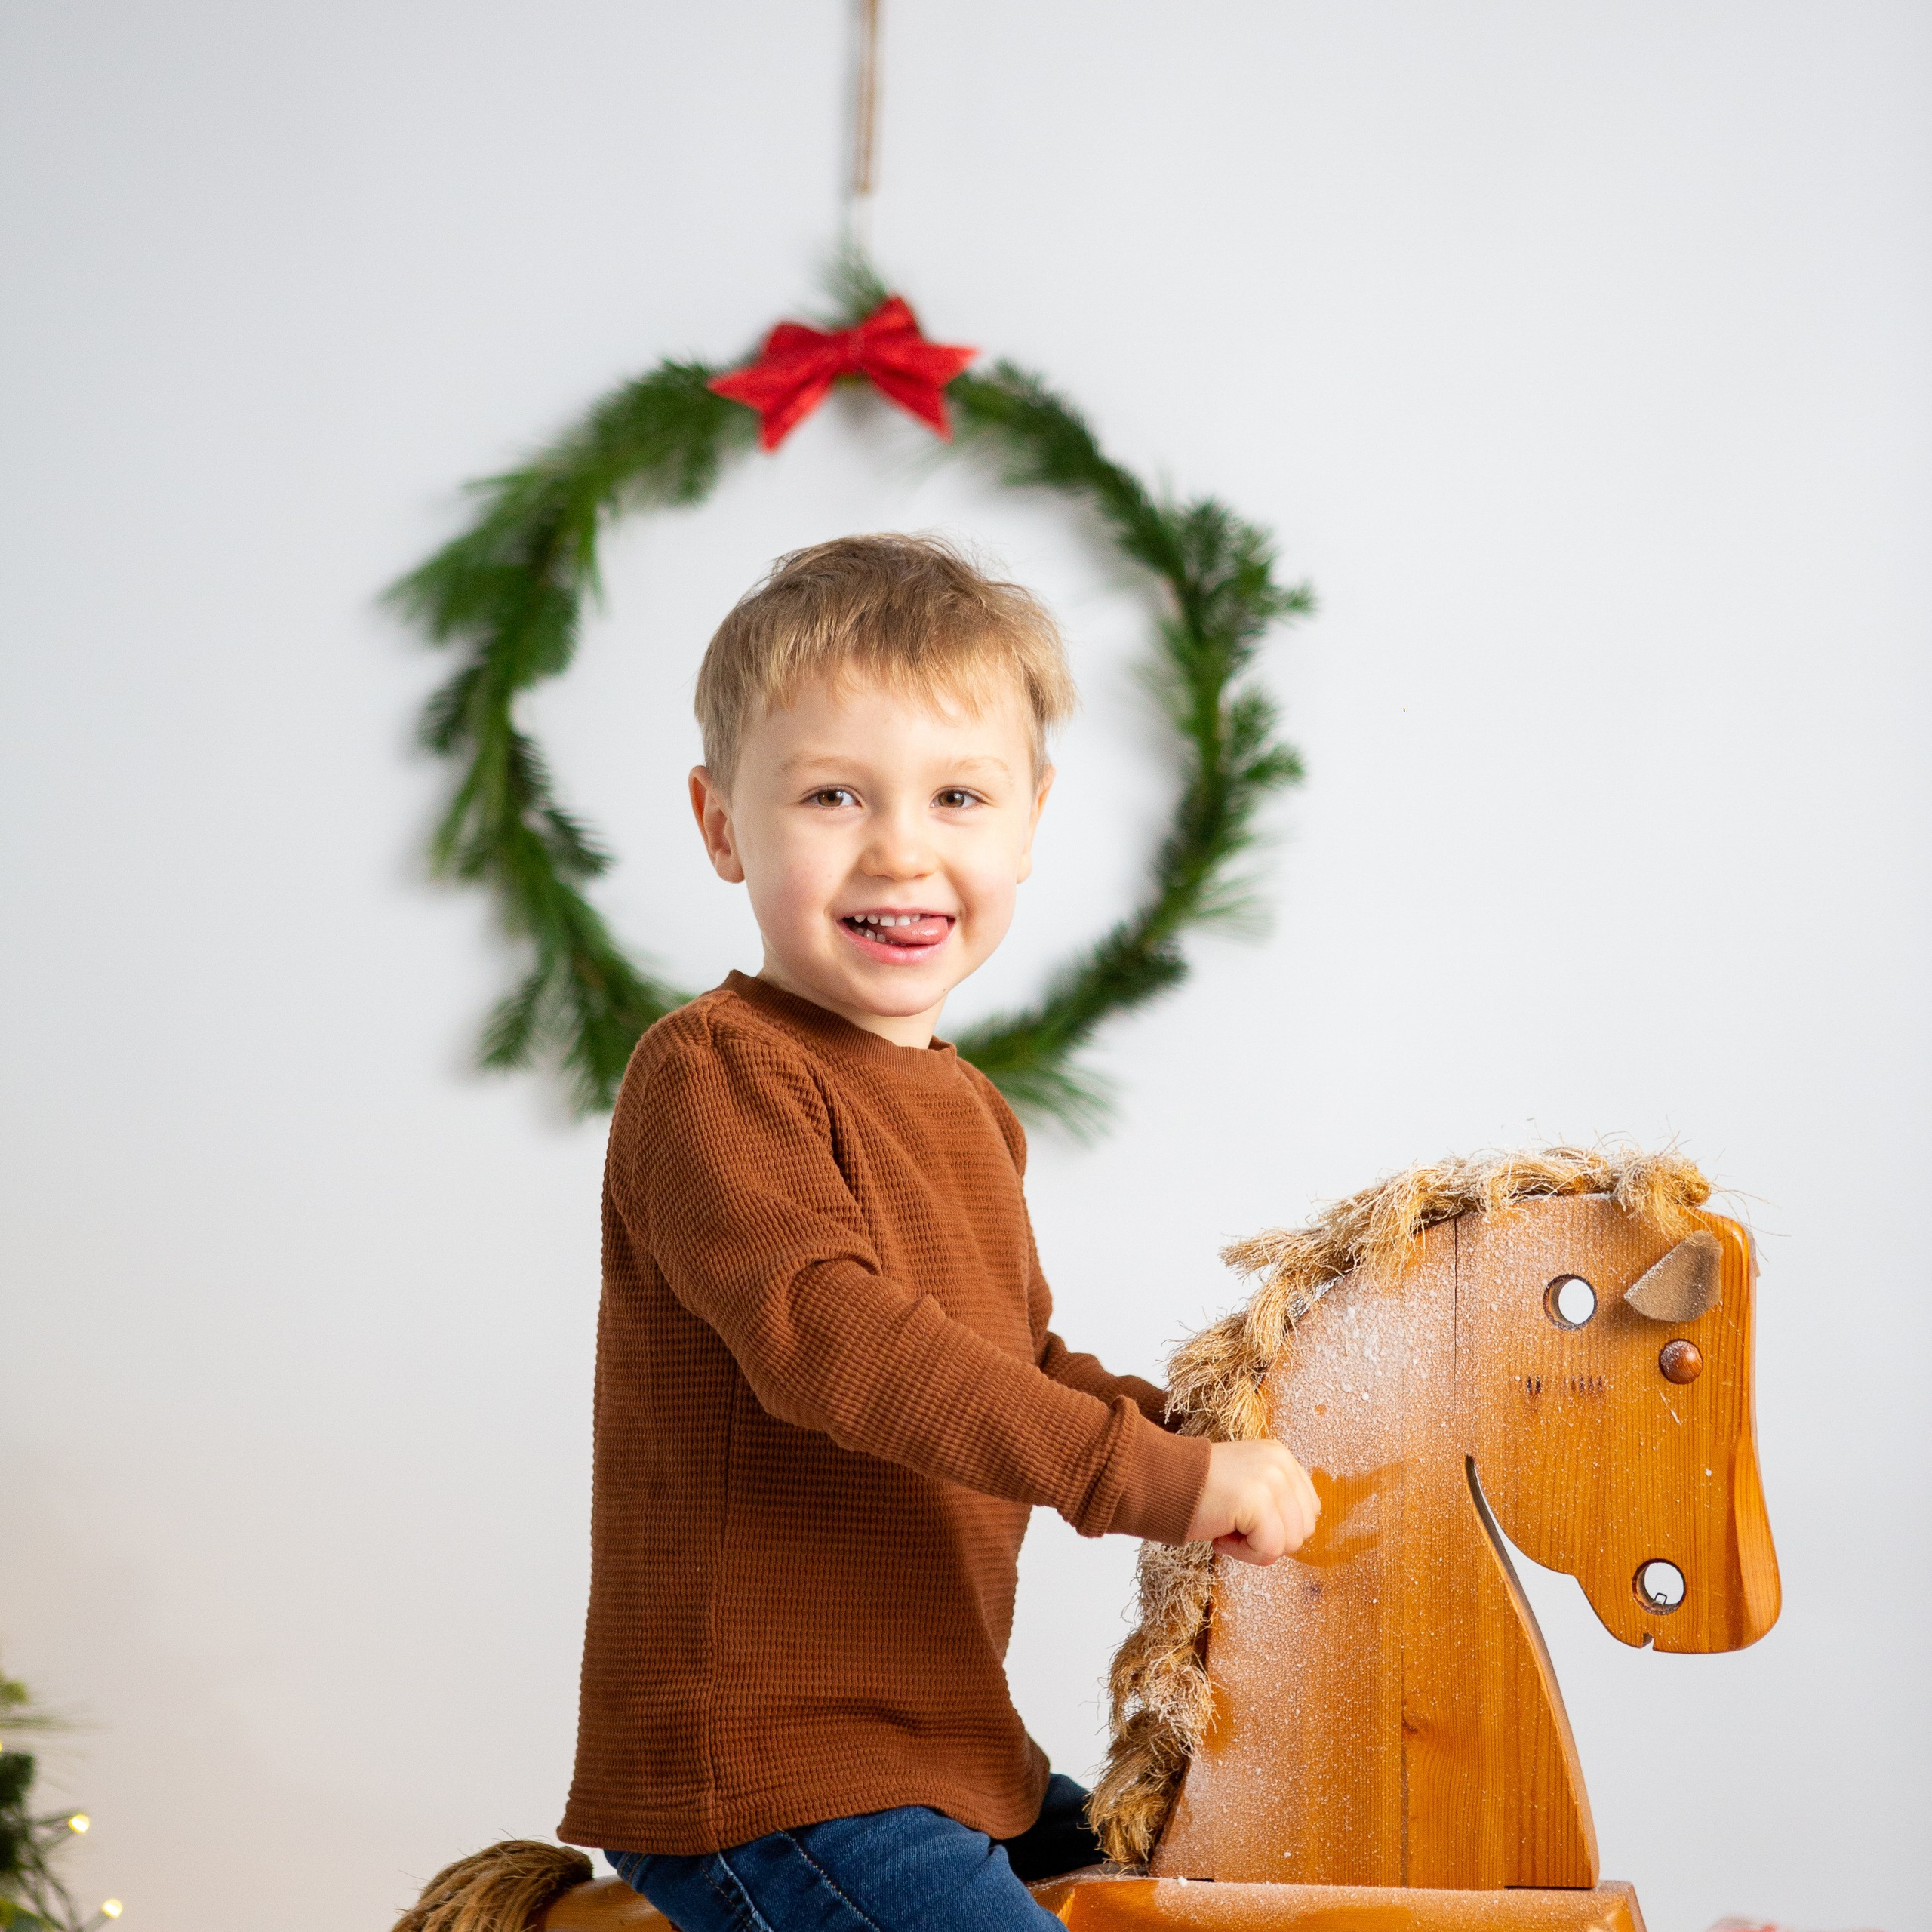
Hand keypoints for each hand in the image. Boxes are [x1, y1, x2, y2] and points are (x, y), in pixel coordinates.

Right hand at [1186, 1439, 1320, 1564]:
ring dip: (1254, 1548)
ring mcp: (1271, 1479)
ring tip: (1226, 1527)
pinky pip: (1268, 1550)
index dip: (1277, 1527)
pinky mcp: (1257, 1500)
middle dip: (1268, 1539)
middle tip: (1233, 1525)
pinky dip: (1243, 1554)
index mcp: (1281, 1457)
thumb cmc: (1197, 1491)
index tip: (1244, 1517)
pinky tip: (1220, 1534)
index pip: (1309, 1511)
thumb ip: (1276, 1501)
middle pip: (1303, 1530)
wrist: (1159, 1481)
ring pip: (1289, 1544)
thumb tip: (1296, 1538)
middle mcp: (1281, 1463)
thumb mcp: (1248, 1484)